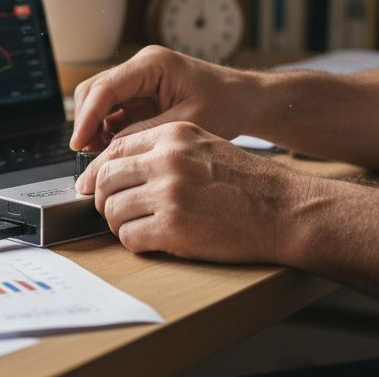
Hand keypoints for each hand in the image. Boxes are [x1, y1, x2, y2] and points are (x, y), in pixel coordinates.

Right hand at [70, 45, 254, 151]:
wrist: (247, 100)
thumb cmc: (227, 104)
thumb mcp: (187, 123)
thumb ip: (146, 134)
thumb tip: (110, 150)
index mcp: (151, 64)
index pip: (104, 87)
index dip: (87, 117)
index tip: (78, 145)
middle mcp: (140, 68)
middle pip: (94, 92)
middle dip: (87, 124)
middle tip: (88, 157)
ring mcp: (140, 82)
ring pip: (100, 104)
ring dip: (97, 131)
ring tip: (104, 159)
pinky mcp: (142, 97)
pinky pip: (115, 114)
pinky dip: (111, 134)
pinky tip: (118, 153)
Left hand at [76, 121, 306, 263]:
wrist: (284, 209)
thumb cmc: (249, 182)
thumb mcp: (205, 144)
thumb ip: (164, 150)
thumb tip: (120, 167)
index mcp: (174, 136)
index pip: (115, 149)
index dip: (99, 172)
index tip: (94, 186)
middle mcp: (167, 161)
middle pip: (106, 179)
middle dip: (104, 199)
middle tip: (115, 211)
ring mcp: (169, 194)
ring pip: (113, 210)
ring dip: (119, 224)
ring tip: (138, 228)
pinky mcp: (173, 228)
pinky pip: (129, 237)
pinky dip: (134, 243)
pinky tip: (151, 241)